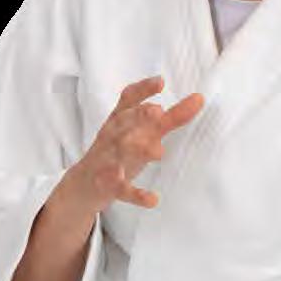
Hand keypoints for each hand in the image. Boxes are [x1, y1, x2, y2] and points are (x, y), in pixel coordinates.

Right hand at [71, 76, 204, 213]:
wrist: (83, 184)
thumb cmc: (116, 152)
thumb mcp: (138, 132)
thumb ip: (168, 118)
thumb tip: (197, 100)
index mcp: (118, 121)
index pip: (128, 100)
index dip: (142, 90)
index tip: (160, 81)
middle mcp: (112, 137)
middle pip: (124, 123)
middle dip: (139, 116)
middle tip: (157, 111)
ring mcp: (108, 160)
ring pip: (122, 153)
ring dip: (139, 151)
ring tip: (159, 152)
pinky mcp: (108, 185)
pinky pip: (122, 189)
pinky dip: (136, 194)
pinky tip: (153, 199)